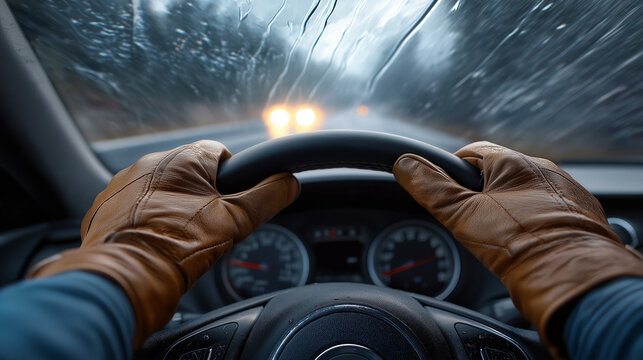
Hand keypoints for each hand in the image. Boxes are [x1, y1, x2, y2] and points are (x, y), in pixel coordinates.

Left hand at [28, 140, 298, 346]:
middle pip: (189, 173)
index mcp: (182, 158)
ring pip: (161, 189)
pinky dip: (145, 220)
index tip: (229, 206)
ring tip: (178, 238)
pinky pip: (134, 206)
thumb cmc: (179, 247)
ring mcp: (122, 184)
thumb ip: (267, 197)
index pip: (219, 154)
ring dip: (172, 206)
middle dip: (200, 196)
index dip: (232, 181)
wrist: (125, 279)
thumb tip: (290, 182)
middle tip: (206, 228)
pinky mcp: (104, 206)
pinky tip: (154, 241)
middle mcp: (148, 163)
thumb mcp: (236, 221)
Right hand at [393, 141, 642, 357]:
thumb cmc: (519, 245)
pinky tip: (527, 243)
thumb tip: (404, 164)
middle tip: (471, 220)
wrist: (572, 280)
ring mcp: (567, 193)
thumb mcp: (461, 215)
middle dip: (482, 193)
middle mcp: (545, 170)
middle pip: (500, 174)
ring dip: (510, 207)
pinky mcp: (583, 217)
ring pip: (526, 193)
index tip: (445, 190)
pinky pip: (550, 211)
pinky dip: (535, 222)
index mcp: (515, 162)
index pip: (473, 152)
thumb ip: (430, 188)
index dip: (452, 170)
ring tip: (499, 236)